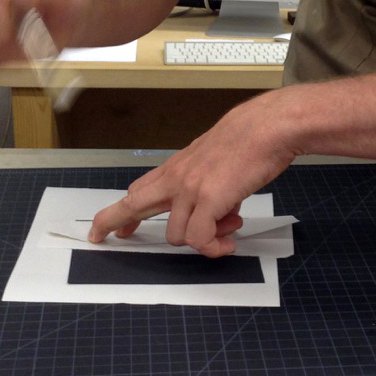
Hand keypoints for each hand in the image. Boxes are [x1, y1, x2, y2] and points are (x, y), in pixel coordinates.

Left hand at [88, 91, 299, 256]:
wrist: (267, 128)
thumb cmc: (250, 139)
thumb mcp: (216, 162)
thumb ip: (209, 188)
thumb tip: (219, 213)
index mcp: (178, 169)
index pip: (139, 190)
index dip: (120, 211)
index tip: (110, 226)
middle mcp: (177, 179)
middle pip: (132, 204)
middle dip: (113, 222)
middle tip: (108, 238)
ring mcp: (189, 189)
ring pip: (175, 235)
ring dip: (202, 241)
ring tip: (227, 230)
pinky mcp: (208, 200)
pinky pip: (199, 238)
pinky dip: (214, 247)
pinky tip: (228, 243)